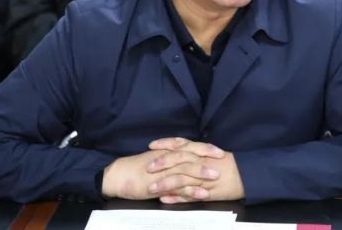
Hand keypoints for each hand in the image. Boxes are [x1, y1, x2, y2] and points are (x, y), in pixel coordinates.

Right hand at [101, 142, 223, 200]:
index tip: (219, 150)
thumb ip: (171, 161)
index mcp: (167, 152)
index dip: (204, 148)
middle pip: (190, 154)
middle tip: (223, 158)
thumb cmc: (137, 169)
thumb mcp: (156, 161)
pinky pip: (178, 186)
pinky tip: (202, 194)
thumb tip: (186, 161)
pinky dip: (191, 190)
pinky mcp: (160, 184)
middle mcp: (167, 158)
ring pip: (186, 169)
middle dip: (207, 156)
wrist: (119, 176)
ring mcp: (164, 171)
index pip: (189, 146)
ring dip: (202, 172)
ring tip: (216, 176)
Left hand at [148, 137, 243, 203]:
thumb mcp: (213, 156)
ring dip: (165, 183)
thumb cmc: (232, 165)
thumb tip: (183, 153)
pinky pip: (190, 194)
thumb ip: (198, 154)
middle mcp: (201, 162)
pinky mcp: (208, 191)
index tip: (152, 145)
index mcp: (202, 152)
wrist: (249, 174)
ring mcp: (203, 177)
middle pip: (178, 160)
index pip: (181, 145)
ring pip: (181, 178)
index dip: (165, 144)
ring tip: (151, 188)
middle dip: (162, 163)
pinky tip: (165, 199)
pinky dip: (177, 197)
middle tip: (148, 167)